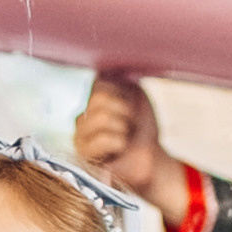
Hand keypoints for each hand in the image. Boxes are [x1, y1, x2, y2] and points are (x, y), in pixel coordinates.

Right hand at [73, 74, 190, 228]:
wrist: (151, 159)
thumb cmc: (142, 128)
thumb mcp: (134, 96)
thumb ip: (116, 81)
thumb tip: (99, 72)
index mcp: (91, 102)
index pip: (99, 82)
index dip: (124, 94)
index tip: (133, 109)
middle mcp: (81, 119)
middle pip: (99, 99)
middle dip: (124, 111)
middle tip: (130, 125)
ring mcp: (79, 138)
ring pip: (101, 117)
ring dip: (124, 127)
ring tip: (126, 137)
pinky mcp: (85, 157)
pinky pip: (104, 139)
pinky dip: (121, 141)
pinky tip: (121, 149)